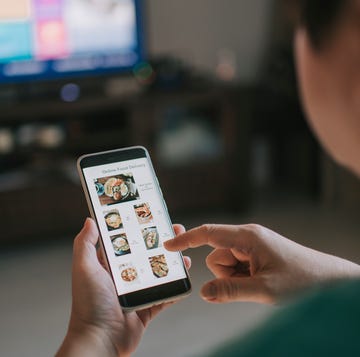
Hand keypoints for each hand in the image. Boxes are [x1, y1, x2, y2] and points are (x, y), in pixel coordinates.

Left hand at [56, 218, 190, 356]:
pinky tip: (184, 275)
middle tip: (174, 231)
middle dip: (161, 243)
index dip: (138, 229)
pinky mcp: (146, 307)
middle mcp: (123, 277)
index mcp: (108, 265)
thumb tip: (90, 220)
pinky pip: (164, 294)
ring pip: (158, 273)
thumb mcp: (84, 269)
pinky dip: (175, 286)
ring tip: (183, 252)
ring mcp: (135, 292)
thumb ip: (85, 244)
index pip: (125, 241)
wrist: (101, 341)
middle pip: (146, 254)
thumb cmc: (89, 305)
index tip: (152, 217)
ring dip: (171, 263)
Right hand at [165, 224, 359, 304]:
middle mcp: (247, 238)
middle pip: (216, 256)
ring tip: (258, 283)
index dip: (186, 239)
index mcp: (247, 237)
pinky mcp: (256, 256)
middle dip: (225, 273)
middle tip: (250, 282)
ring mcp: (252, 247)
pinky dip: (242, 278)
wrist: (329, 281)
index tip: (168, 245)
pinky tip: (261, 282)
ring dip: (235, 278)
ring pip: (225, 265)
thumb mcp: (265, 290)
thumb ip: (230, 291)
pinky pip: (236, 269)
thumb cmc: (304, 280)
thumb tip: (203, 292)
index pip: (209, 234)